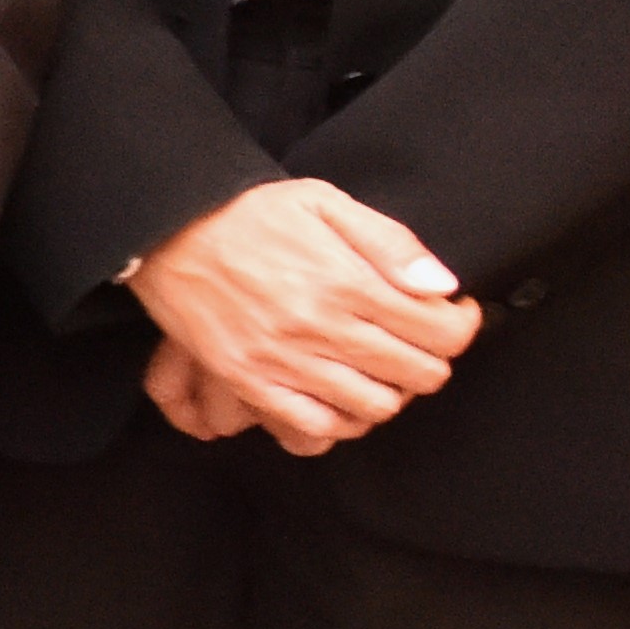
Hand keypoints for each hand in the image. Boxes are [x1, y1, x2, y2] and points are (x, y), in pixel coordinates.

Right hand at [123, 176, 478, 452]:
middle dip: (431, 360)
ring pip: (373, 408)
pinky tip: (340, 395)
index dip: (461, 326)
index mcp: (347, 282)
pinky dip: (339, 420)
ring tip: (379, 368)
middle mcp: (321, 328)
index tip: (452, 313)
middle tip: (417, 341)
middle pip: (416, 375)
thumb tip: (442, 288)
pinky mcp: (247, 381)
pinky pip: (312, 425)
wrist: (168, 226)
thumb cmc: (250, 212)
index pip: (441, 332)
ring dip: (390, 392)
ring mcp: (283, 361)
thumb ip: (390, 243)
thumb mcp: (326, 202)